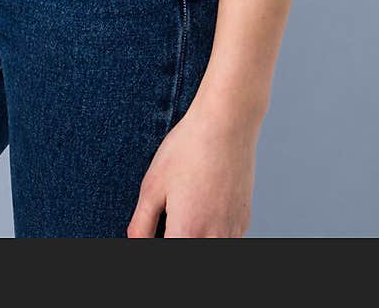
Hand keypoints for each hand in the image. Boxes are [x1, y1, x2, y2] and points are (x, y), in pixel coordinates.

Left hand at [126, 93, 258, 236]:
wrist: (226, 124)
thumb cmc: (187, 150)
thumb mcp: (153, 186)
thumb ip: (141, 225)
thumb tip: (135, 243)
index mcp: (187, 234)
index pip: (167, 254)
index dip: (157, 243)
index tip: (153, 231)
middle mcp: (214, 239)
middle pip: (189, 249)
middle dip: (176, 237)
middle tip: (168, 216)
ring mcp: (233, 232)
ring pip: (210, 247)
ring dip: (194, 236)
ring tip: (185, 207)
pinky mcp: (244, 220)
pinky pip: (225, 238)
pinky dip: (212, 231)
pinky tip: (203, 204)